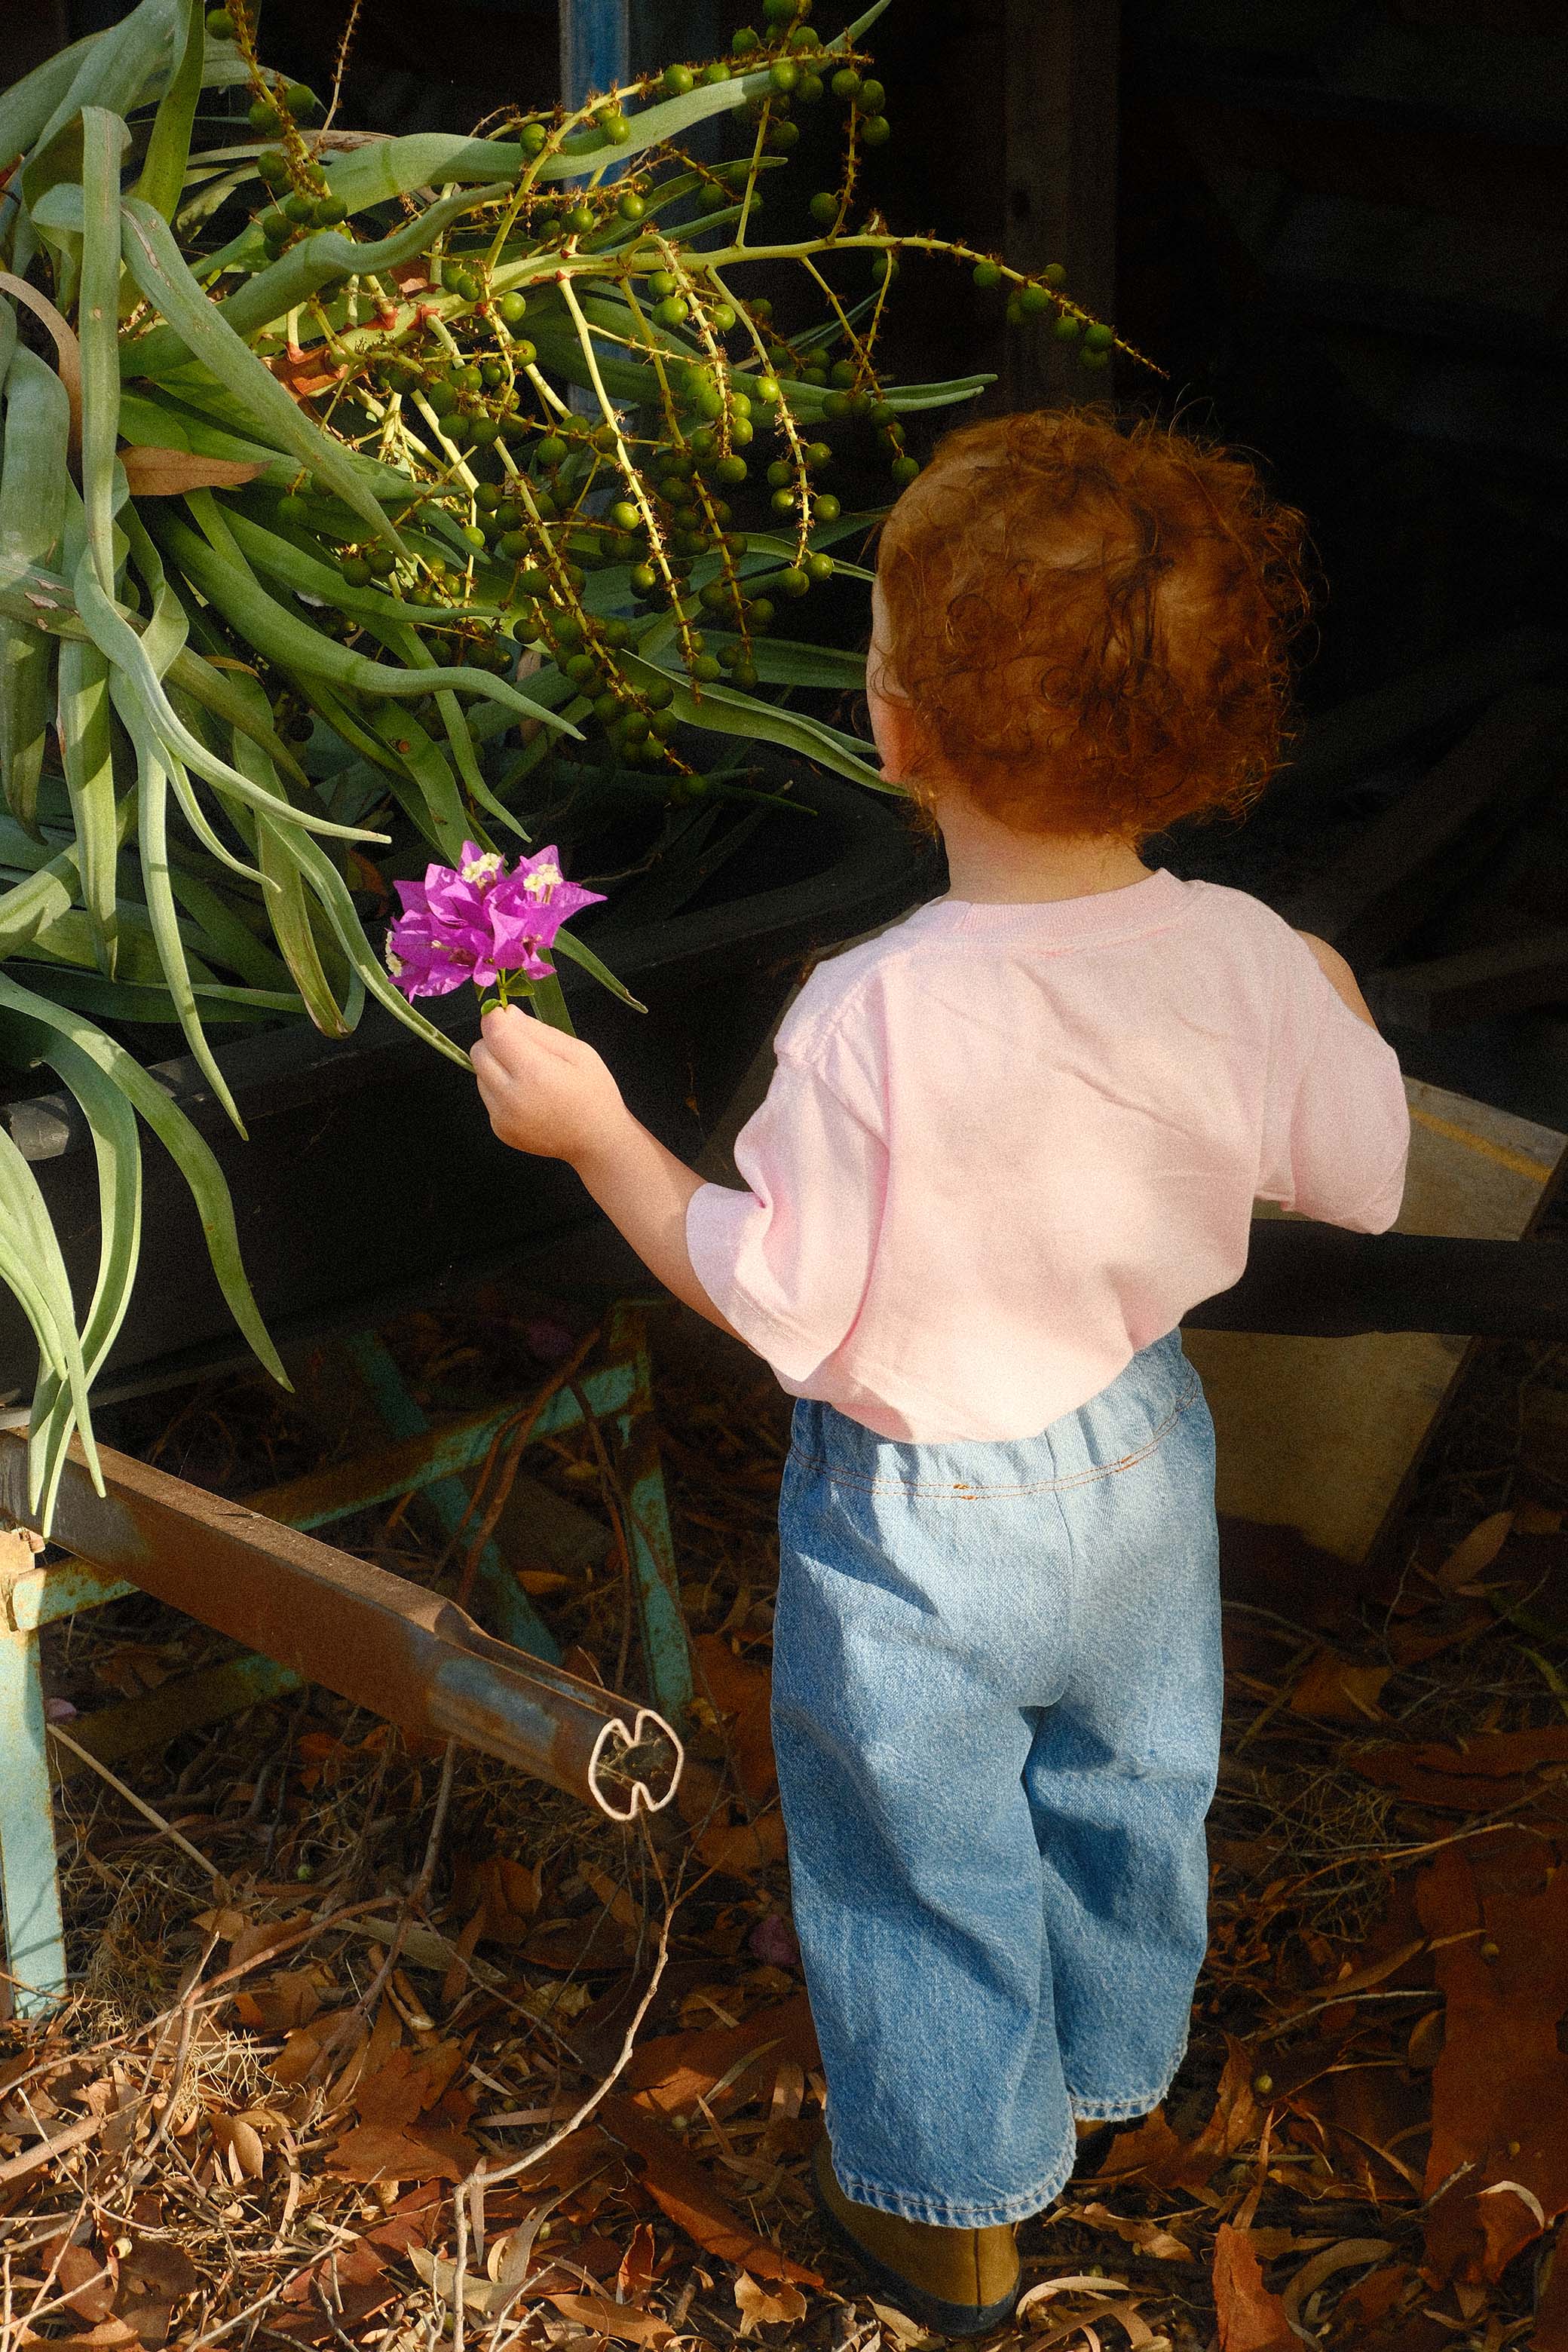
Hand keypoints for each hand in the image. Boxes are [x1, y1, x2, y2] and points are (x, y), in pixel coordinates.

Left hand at [471, 1006, 627, 1164]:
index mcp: (534, 1072)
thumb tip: (507, 1013)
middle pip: (479, 1052)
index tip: (504, 1013)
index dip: (495, 1017)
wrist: (597, 1141)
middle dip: (494, 1042)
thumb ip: (539, 1031)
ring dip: (496, 1067)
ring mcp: (503, 1117)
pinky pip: (488, 1097)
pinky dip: (500, 1090)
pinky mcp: (500, 1129)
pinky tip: (527, 1096)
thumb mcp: (578, 1052)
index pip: (495, 1033)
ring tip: (527, 1075)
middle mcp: (511, 1097)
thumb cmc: (594, 1092)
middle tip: (519, 1046)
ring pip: (480, 1075)